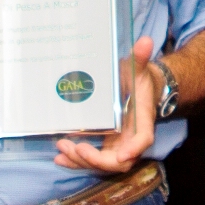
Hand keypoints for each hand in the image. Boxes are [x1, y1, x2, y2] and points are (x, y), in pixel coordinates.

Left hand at [54, 37, 156, 173]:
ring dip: (82, 162)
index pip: (143, 140)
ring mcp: (118, 144)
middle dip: (98, 160)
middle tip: (77, 148)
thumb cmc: (139, 78)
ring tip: (62, 149)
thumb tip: (145, 40)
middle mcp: (130, 138)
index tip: (121, 154)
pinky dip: (76, 161)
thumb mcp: (138, 68)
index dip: (133, 149)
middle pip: (119, 161)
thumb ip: (141, 57)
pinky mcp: (106, 145)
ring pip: (103, 164)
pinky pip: (92, 159)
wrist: (139, 88)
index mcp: (142, 120)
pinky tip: (60, 157)